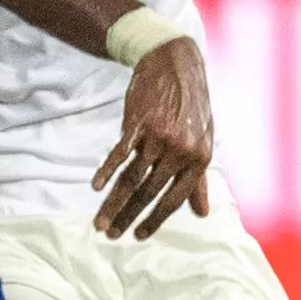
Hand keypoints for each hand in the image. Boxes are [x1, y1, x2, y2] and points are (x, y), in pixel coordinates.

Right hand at [92, 36, 213, 239]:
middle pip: (149, 193)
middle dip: (128, 217)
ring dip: (113, 203)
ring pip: (132, 179)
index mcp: (198, 160)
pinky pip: (119, 154)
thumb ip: (200, 179)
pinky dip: (106, 172)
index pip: (174, 199)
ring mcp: (159, 138)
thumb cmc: (191, 104)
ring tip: (100, 222)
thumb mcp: (204, 140)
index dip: (155, 220)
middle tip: (111, 235)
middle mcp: (181, 151)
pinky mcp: (139, 124)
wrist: (176, 63)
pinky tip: (96, 187)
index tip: (138, 236)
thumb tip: (202, 213)